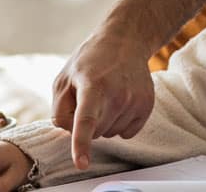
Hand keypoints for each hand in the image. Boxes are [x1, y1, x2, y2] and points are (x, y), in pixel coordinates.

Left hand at [51, 29, 154, 169]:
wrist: (126, 42)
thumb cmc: (91, 61)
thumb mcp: (64, 78)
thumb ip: (59, 110)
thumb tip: (71, 133)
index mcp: (93, 85)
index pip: (86, 120)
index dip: (81, 143)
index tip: (81, 163)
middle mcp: (117, 93)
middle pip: (95, 132)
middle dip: (88, 122)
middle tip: (90, 96)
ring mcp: (135, 100)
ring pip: (110, 134)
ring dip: (104, 122)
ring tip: (107, 94)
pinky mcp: (147, 105)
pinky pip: (127, 133)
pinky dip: (119, 123)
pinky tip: (119, 102)